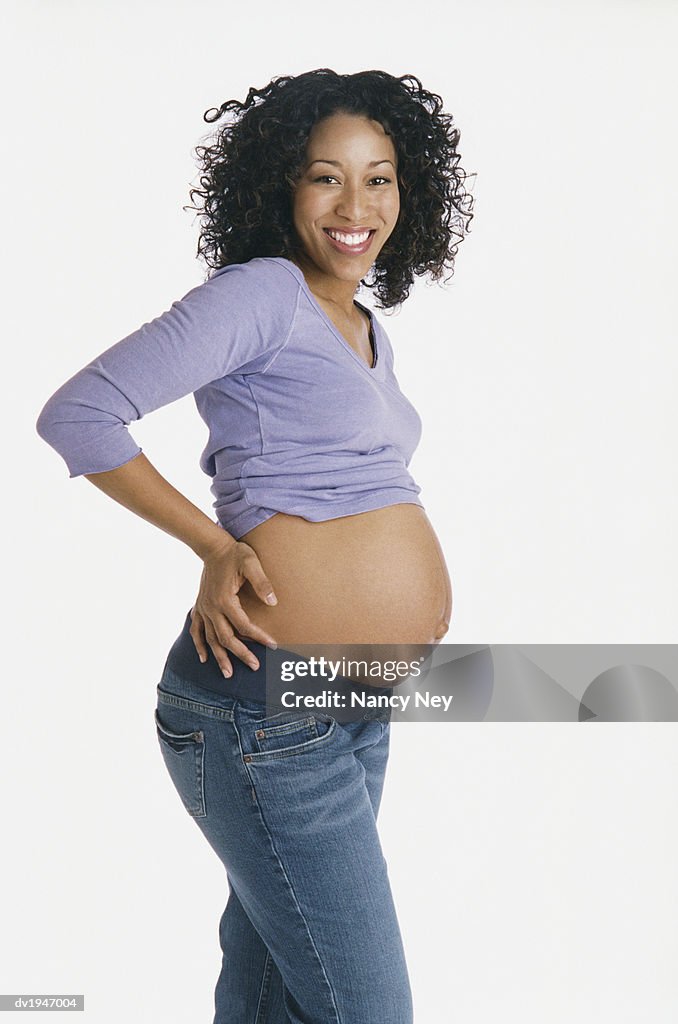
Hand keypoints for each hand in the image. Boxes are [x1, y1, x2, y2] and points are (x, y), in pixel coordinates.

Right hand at [189, 539, 278, 676]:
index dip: (260, 637)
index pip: (244, 626)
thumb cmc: (235, 554)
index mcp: (225, 600)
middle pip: (227, 638)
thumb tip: (272, 601)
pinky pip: (196, 630)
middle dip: (241, 654)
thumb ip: (262, 582)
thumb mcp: (251, 562)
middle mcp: (212, 608)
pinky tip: (204, 658)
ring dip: (219, 657)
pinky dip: (199, 645)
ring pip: (210, 639)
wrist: (213, 547)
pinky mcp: (200, 606)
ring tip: (228, 673)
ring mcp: (204, 609)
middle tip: (254, 666)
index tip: (273, 645)